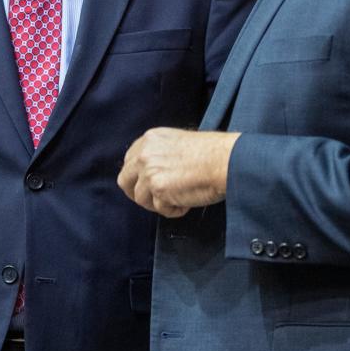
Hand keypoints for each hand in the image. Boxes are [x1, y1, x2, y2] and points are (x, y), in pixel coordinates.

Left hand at [118, 128, 239, 216]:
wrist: (224, 160)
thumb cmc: (211, 153)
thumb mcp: (178, 143)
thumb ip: (160, 154)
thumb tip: (152, 172)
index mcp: (150, 139)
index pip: (129, 160)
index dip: (137, 176)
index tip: (147, 184)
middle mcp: (145, 154)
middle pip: (125, 180)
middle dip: (137, 193)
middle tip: (154, 200)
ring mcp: (149, 172)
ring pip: (140, 199)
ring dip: (158, 204)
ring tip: (179, 200)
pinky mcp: (158, 189)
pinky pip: (159, 209)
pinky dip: (173, 211)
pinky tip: (186, 203)